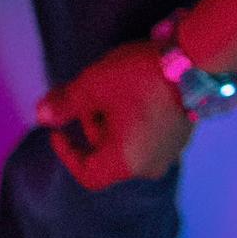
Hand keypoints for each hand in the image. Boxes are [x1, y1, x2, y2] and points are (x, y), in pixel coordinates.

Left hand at [37, 40, 193, 190]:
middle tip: (89, 96)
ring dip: (111, 122)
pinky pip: (146, 137)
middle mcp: (149, 166)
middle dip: (91, 127)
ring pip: (127, 145)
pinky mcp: (181, 136)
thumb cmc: (139, 79)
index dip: (67, 154)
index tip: (58, 130)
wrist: (195, 62)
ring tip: (111, 89)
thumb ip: (65, 104)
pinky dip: (131, 121)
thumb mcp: (93, 87)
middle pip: (107, 157)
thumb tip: (41, 117)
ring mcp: (169, 153)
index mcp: (126, 164)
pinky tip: (132, 92)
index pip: (88, 175)